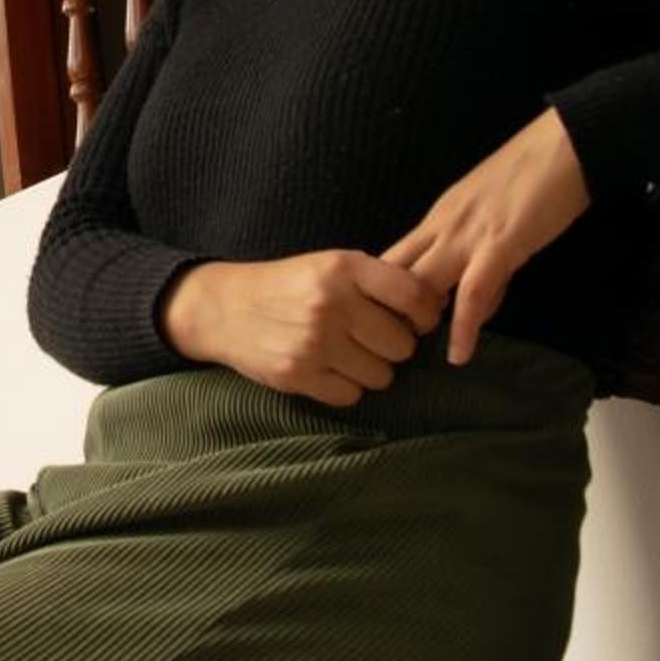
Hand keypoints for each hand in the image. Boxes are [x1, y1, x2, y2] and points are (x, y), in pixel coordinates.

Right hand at [163, 251, 444, 407]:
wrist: (224, 308)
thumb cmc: (288, 285)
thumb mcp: (330, 264)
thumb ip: (378, 281)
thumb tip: (435, 310)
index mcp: (344, 268)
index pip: (415, 297)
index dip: (425, 315)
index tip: (415, 321)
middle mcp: (331, 303)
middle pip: (401, 345)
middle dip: (393, 347)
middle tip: (371, 340)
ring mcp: (314, 342)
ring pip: (381, 376)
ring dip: (370, 370)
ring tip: (346, 354)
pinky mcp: (298, 375)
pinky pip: (351, 396)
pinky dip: (344, 388)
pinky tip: (327, 369)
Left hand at [381, 106, 593, 365]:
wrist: (565, 145)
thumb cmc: (532, 177)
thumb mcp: (491, 218)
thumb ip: (480, 261)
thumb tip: (476, 306)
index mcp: (438, 218)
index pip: (392, 260)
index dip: (381, 294)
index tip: (380, 324)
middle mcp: (442, 226)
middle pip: (394, 273)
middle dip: (386, 310)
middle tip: (390, 345)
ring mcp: (468, 235)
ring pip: (422, 283)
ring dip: (416, 321)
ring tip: (414, 353)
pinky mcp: (499, 244)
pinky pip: (472, 292)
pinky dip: (463, 326)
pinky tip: (459, 353)